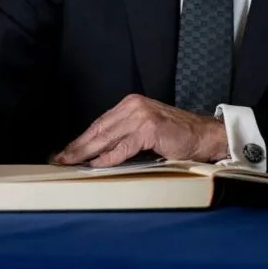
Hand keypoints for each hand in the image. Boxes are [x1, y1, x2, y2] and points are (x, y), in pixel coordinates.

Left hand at [53, 94, 227, 166]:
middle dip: (78, 146)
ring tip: (71, 162)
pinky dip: (108, 157)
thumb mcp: (145, 132)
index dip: (81, 138)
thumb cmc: (178, 137)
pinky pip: (123, 147)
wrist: (207, 137)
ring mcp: (141, 116)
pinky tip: (95, 164)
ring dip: (86, 152)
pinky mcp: (149, 128)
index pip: (99, 123)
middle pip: (99, 129)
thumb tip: (97, 154)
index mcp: (130, 104)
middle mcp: (133, 106)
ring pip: (106, 137)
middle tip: (60, 158)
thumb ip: (124, 137)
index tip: (66, 151)